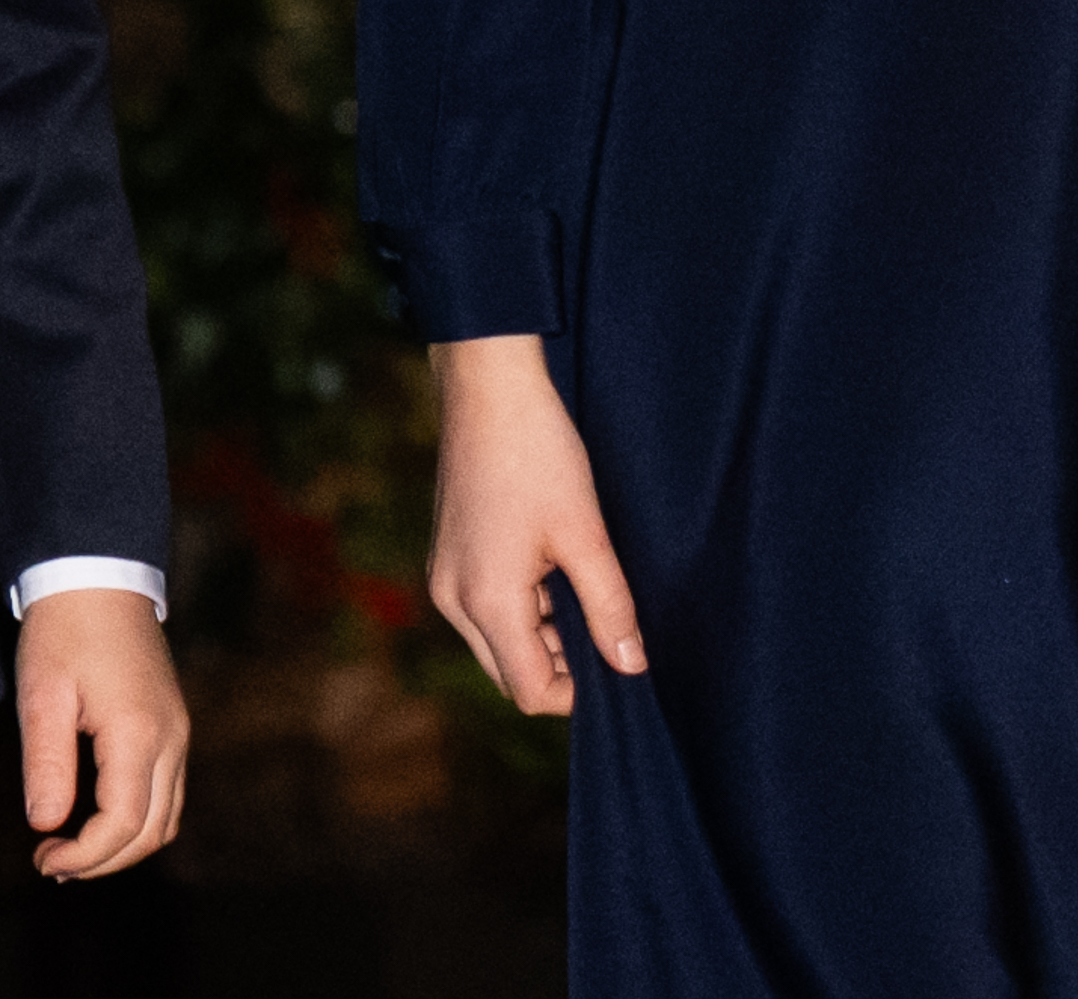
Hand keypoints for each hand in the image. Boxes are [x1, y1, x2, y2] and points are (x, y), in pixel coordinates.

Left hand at [17, 588, 188, 879]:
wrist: (103, 579)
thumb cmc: (66, 634)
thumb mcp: (43, 696)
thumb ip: (46, 764)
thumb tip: (47, 825)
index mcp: (138, 731)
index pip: (122, 824)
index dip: (83, 856)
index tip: (42, 857)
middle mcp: (170, 736)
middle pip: (153, 831)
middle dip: (104, 861)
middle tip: (52, 861)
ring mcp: (178, 730)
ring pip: (167, 816)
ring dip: (124, 845)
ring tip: (73, 847)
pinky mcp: (174, 724)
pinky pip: (168, 792)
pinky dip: (138, 819)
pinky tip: (97, 815)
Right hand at [428, 334, 647, 713]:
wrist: (488, 388)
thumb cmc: (539, 453)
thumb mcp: (585, 532)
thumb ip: (610, 604)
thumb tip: (633, 664)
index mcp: (486, 602)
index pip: (529, 690)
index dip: (577, 690)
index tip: (618, 658)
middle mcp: (453, 601)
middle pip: (510, 671)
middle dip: (560, 661)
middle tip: (606, 617)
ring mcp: (444, 578)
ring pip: (498, 639)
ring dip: (543, 629)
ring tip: (582, 577)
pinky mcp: (447, 556)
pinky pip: (485, 606)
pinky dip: (522, 603)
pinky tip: (553, 561)